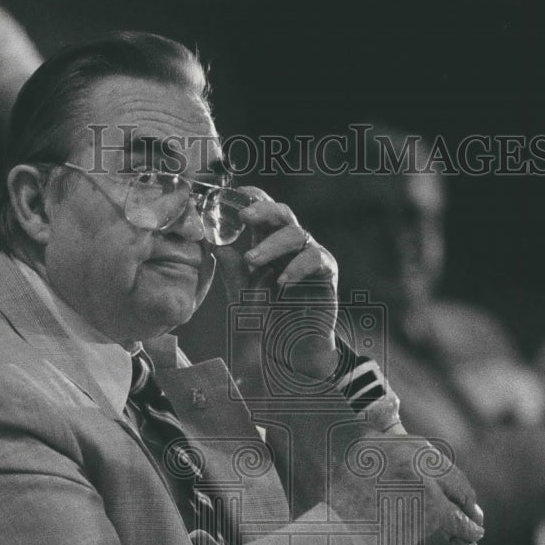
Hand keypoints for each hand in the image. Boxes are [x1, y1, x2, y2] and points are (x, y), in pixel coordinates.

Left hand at [218, 187, 340, 379]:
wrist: (294, 350)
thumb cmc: (269, 318)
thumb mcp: (243, 297)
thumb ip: (232, 273)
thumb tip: (217, 249)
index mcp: (268, 243)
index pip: (262, 212)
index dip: (251, 198)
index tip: (232, 195)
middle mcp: (290, 245)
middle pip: (282, 213)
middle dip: (263, 209)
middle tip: (244, 216)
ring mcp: (310, 256)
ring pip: (296, 234)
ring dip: (272, 244)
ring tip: (252, 259)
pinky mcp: (327, 273)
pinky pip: (315, 259)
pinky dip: (297, 267)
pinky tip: (282, 281)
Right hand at [328, 434, 484, 544]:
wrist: (334, 539)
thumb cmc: (333, 517)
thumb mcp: (342, 476)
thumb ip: (368, 463)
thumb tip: (393, 467)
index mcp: (375, 440)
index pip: (417, 446)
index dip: (432, 465)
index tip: (439, 474)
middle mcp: (400, 451)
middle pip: (439, 464)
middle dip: (454, 482)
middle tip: (465, 497)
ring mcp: (419, 476)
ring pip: (452, 487)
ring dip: (463, 502)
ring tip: (471, 514)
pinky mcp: (432, 505)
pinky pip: (456, 516)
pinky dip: (467, 526)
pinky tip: (474, 531)